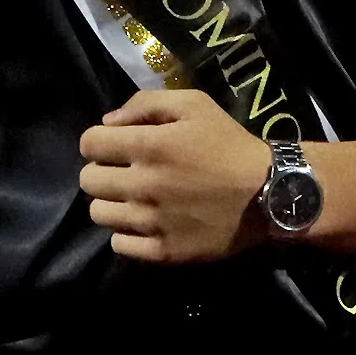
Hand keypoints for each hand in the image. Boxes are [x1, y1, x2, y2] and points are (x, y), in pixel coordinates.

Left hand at [78, 89, 271, 263]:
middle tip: (125, 172)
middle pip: (88, 181)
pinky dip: (127, 234)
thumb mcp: (195, 104)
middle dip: (101, 171)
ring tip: (134, 199)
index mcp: (149, 145)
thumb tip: (109, 122)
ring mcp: (151, 222)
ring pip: (99, 214)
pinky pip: (119, 245)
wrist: (267, 192)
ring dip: (112, 203)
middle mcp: (143, 185)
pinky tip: (145, 223)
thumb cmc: (230, 144)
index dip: (98, 141)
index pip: (89, 144)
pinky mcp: (163, 251)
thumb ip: (147, 103)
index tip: (115, 145)